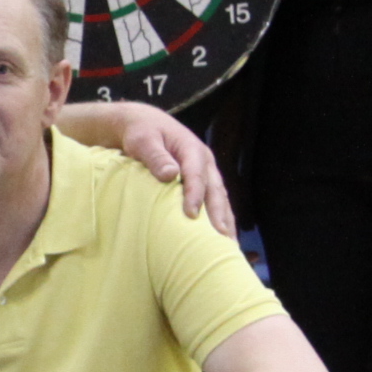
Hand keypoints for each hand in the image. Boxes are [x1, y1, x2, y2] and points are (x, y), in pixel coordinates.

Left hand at [111, 103, 234, 234]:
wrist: (146, 125)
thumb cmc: (141, 133)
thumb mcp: (143, 140)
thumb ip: (155, 156)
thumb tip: (170, 174)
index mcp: (192, 149)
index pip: (196, 175)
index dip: (195, 195)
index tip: (191, 215)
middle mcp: (205, 162)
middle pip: (215, 190)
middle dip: (219, 214)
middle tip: (221, 238)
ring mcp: (207, 173)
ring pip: (220, 198)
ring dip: (225, 221)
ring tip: (229, 245)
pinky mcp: (204, 183)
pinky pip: (216, 202)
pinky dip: (221, 219)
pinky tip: (223, 239)